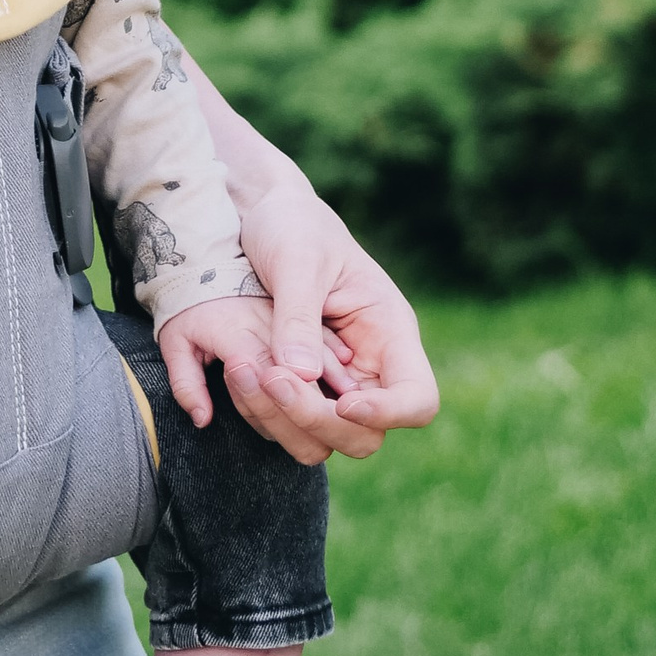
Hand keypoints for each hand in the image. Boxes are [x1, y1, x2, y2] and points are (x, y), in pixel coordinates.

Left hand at [229, 175, 438, 463]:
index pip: (418, 399)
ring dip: (286, 420)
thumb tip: (302, 376)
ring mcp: (336, 381)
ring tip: (244, 372)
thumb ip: (299, 316)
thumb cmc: (292, 226)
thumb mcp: (297, 260)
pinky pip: (291, 422)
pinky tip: (237, 374)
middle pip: (369, 433)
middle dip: (320, 420)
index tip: (342, 401)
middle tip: (270, 379)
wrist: (263, 217)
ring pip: (327, 438)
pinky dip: (266, 411)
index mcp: (390, 332)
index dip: (388, 413)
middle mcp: (370, 366)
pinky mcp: (301, 385)